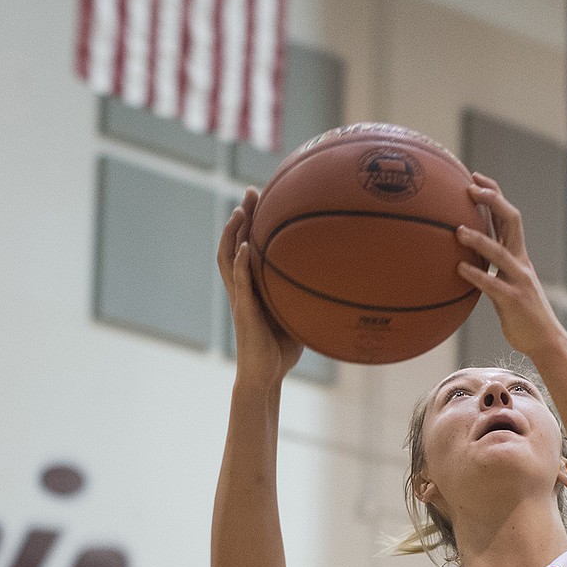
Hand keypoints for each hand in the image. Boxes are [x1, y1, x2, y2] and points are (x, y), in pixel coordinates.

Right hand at [217, 190, 301, 389]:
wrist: (265, 375)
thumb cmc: (282, 349)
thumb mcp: (297, 314)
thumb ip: (306, 295)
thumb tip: (338, 281)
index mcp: (253, 286)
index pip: (247, 246)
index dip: (252, 222)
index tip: (261, 198)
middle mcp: (243, 287)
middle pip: (234, 242)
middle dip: (242, 216)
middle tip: (250, 191)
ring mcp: (240, 297)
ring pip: (229, 257)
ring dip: (233, 233)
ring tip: (241, 210)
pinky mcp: (243, 310)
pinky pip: (239, 282)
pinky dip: (240, 263)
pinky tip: (245, 247)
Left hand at [454, 175, 561, 362]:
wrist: (544, 340)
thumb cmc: (520, 312)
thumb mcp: (505, 283)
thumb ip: (491, 267)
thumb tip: (465, 256)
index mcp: (518, 254)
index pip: (507, 216)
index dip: (493, 194)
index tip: (474, 178)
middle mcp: (521, 261)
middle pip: (511, 221)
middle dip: (492, 201)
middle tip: (469, 188)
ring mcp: (519, 280)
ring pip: (500, 252)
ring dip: (479, 239)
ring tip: (457, 231)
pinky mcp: (514, 300)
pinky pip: (493, 285)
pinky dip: (476, 275)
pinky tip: (459, 268)